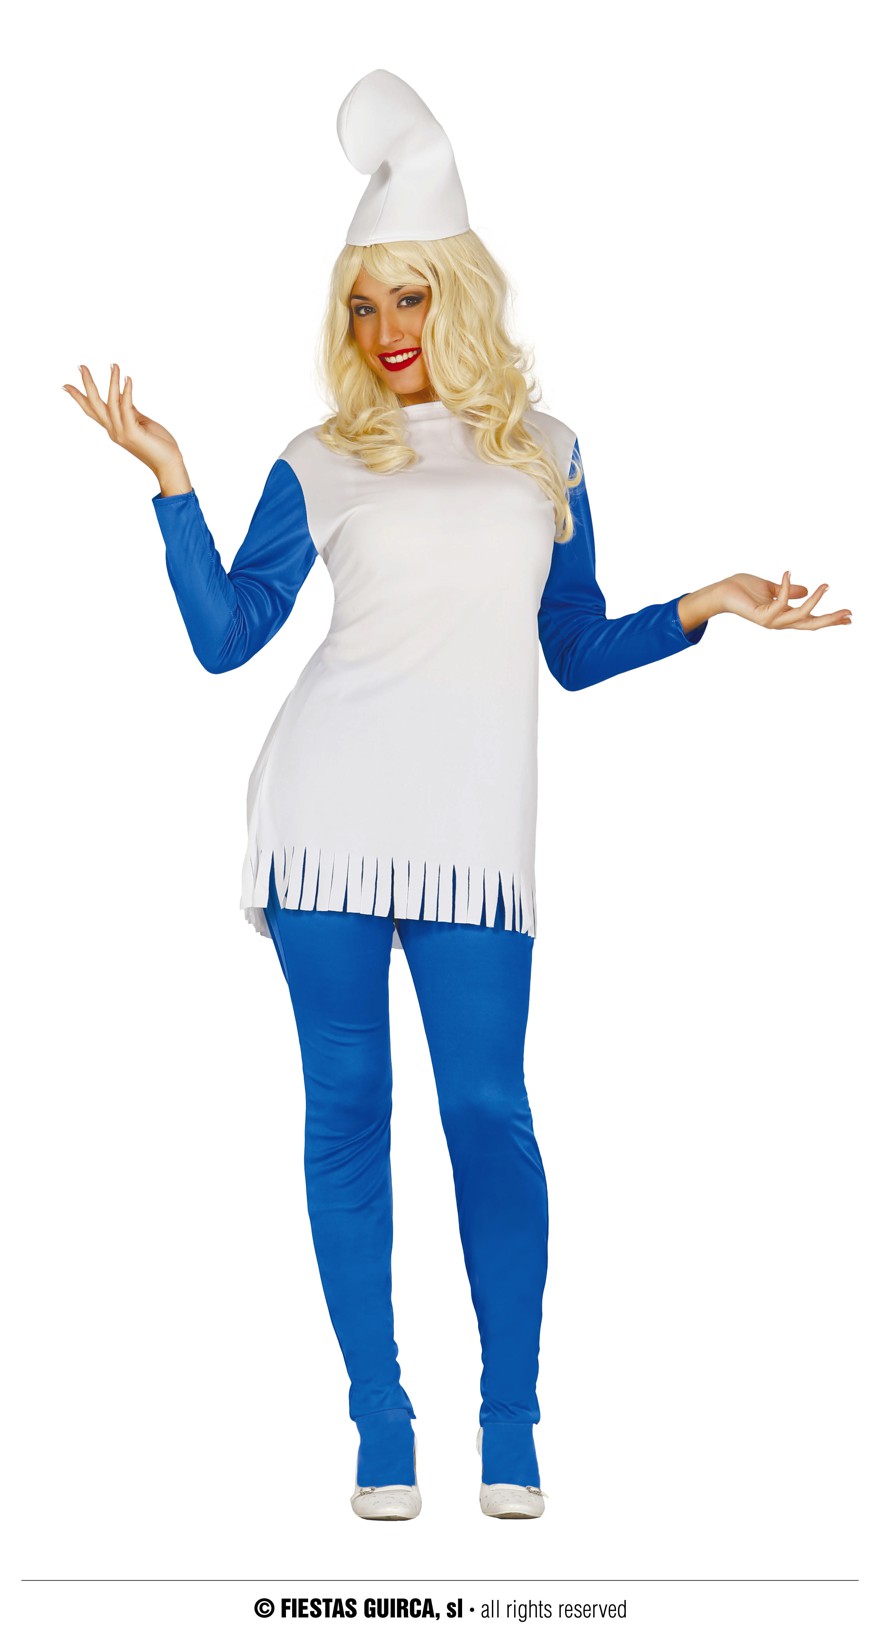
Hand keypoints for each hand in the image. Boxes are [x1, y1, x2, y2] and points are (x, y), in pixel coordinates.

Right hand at [63, 363, 183, 478]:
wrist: (169, 463)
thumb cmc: (158, 444)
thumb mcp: (139, 422)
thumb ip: (129, 409)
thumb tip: (122, 394)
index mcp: (113, 428)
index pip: (92, 411)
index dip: (79, 398)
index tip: (65, 385)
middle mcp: (113, 431)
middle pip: (94, 405)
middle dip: (87, 385)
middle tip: (81, 366)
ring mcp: (121, 432)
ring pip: (111, 402)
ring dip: (112, 382)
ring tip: (114, 365)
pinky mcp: (132, 432)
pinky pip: (126, 407)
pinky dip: (127, 392)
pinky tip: (128, 379)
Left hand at [718, 571, 851, 629]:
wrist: (722, 592)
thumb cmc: (742, 589)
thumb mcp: (771, 587)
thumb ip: (788, 590)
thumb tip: (805, 590)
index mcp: (783, 615)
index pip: (810, 619)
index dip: (829, 619)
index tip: (848, 617)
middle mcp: (779, 621)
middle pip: (810, 624)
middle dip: (830, 620)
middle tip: (849, 614)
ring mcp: (771, 620)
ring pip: (800, 615)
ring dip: (815, 600)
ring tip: (826, 585)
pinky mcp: (762, 615)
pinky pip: (782, 602)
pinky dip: (788, 587)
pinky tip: (788, 572)